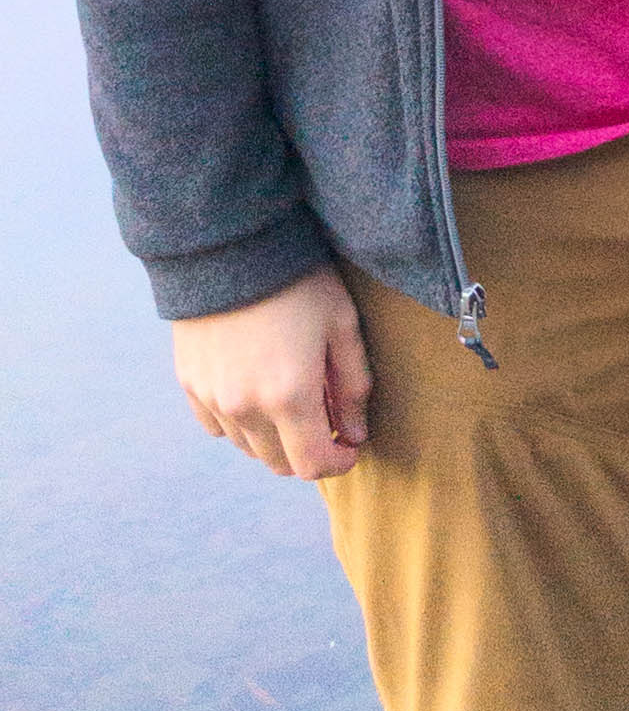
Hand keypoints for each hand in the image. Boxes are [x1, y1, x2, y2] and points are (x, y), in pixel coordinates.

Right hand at [171, 265, 371, 480]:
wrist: (231, 245)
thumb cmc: (298, 281)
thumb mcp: (341, 325)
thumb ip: (353, 386)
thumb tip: (356, 434)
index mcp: (289, 396)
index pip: (312, 465)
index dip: (337, 464)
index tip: (351, 448)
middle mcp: (245, 407)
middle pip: (278, 463)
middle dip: (309, 453)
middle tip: (329, 424)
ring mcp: (212, 398)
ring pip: (248, 448)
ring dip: (275, 440)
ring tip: (295, 406)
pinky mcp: (190, 384)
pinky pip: (218, 426)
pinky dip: (241, 424)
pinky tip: (258, 395)